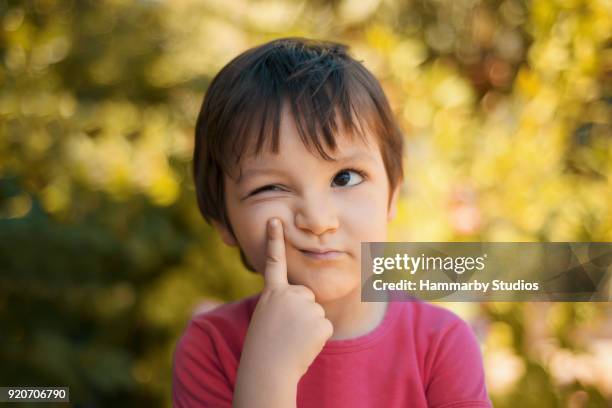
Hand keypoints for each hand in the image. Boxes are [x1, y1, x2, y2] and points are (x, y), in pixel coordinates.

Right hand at [239, 218, 333, 379]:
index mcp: (272, 294)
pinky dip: (317, 338)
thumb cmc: (264, 346)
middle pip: (306, 296)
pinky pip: (325, 327)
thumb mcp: (266, 317)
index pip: (274, 262)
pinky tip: (303, 344)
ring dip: (308, 327)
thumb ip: (282, 302)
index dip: (274, 240)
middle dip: (302, 312)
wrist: (267, 370)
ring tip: (292, 339)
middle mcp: (289, 295)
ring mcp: (306, 308)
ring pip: (317, 312)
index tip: (275, 220)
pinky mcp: (321, 323)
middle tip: (286, 330)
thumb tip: (304, 298)